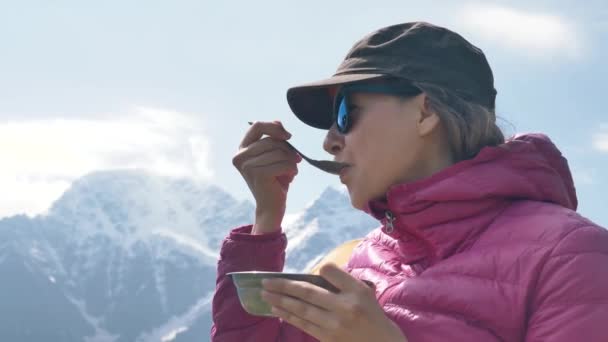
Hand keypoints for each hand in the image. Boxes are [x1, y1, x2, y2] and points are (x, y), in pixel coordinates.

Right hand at [232, 121, 300, 233]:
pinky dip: (292, 169)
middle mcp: (240, 156)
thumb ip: (274, 139)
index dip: (275, 127)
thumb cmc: (275, 179)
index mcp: (242, 149)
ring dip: (291, 161)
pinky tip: (291, 176)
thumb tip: (278, 121)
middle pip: (271, 140)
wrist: (272, 206)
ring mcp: (247, 166)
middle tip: (296, 159)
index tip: (288, 136)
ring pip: (279, 152)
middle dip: (288, 149)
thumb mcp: (274, 155)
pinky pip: (283, 163)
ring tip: (292, 170)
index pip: (257, 126)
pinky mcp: (258, 174)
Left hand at [261, 263, 406, 341]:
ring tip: (265, 295)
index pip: (331, 272)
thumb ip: (343, 281)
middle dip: (284, 286)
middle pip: (309, 293)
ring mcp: (335, 324)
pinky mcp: (328, 338)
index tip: (304, 269)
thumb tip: (317, 272)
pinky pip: (304, 325)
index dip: (318, 269)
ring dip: (281, 301)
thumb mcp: (364, 291)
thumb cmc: (371, 314)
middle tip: (266, 281)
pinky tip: (278, 310)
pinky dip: (289, 316)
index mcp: (356, 291)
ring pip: (302, 310)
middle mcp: (345, 307)